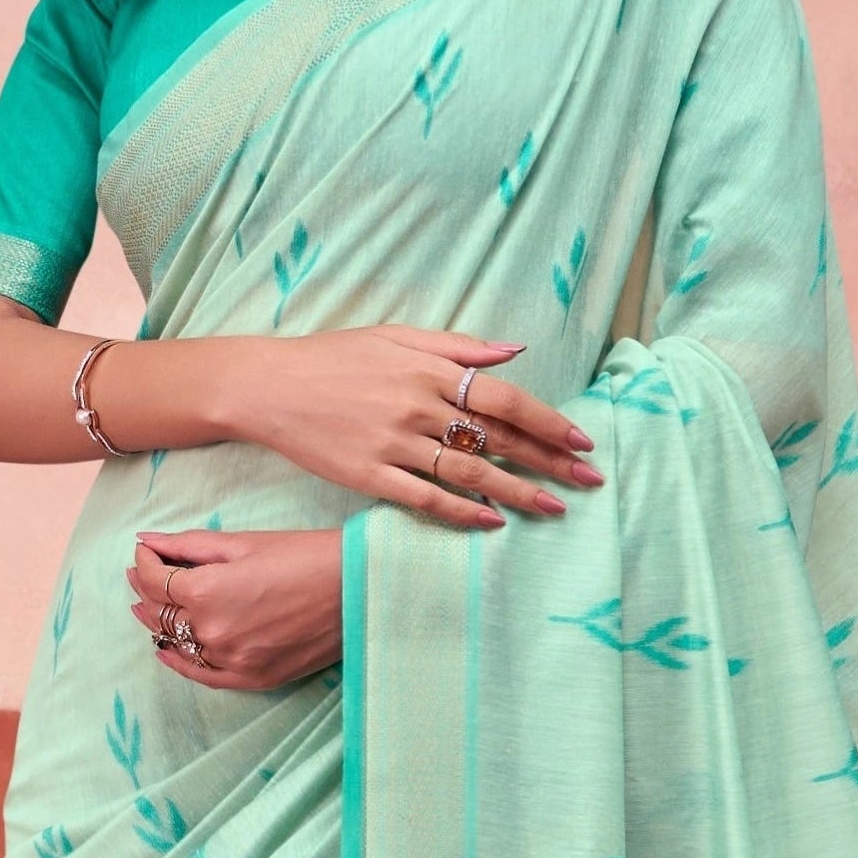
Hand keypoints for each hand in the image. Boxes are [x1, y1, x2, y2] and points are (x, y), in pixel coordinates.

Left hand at [128, 529, 347, 692]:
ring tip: (150, 607)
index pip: (154, 579)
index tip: (146, 552)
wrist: (358, 588)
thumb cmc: (305, 556)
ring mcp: (232, 659)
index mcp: (206, 591)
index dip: (144, 562)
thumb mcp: (243, 543)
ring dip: (159, 623)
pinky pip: (203, 675)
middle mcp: (213, 631)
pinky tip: (165, 650)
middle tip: (143, 574)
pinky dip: (179, 662)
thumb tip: (146, 541)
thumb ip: (188, 546)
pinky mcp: (253, 677)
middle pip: (160, 613)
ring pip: (177, 643)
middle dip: (146, 589)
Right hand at [217, 324, 600, 528]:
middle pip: (498, 438)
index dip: (547, 420)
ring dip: (518, 492)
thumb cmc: (334, 357)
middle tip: (589, 480)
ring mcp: (394, 443)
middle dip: (550, 461)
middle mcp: (418, 406)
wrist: (268, 385)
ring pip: (470, 472)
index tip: (580, 440)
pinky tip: (493, 522)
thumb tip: (515, 350)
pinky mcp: (368, 475)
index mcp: (429, 369)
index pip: (505, 397)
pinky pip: (425, 499)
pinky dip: (462, 511)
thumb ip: (458, 345)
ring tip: (555, 508)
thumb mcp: (396, 336)